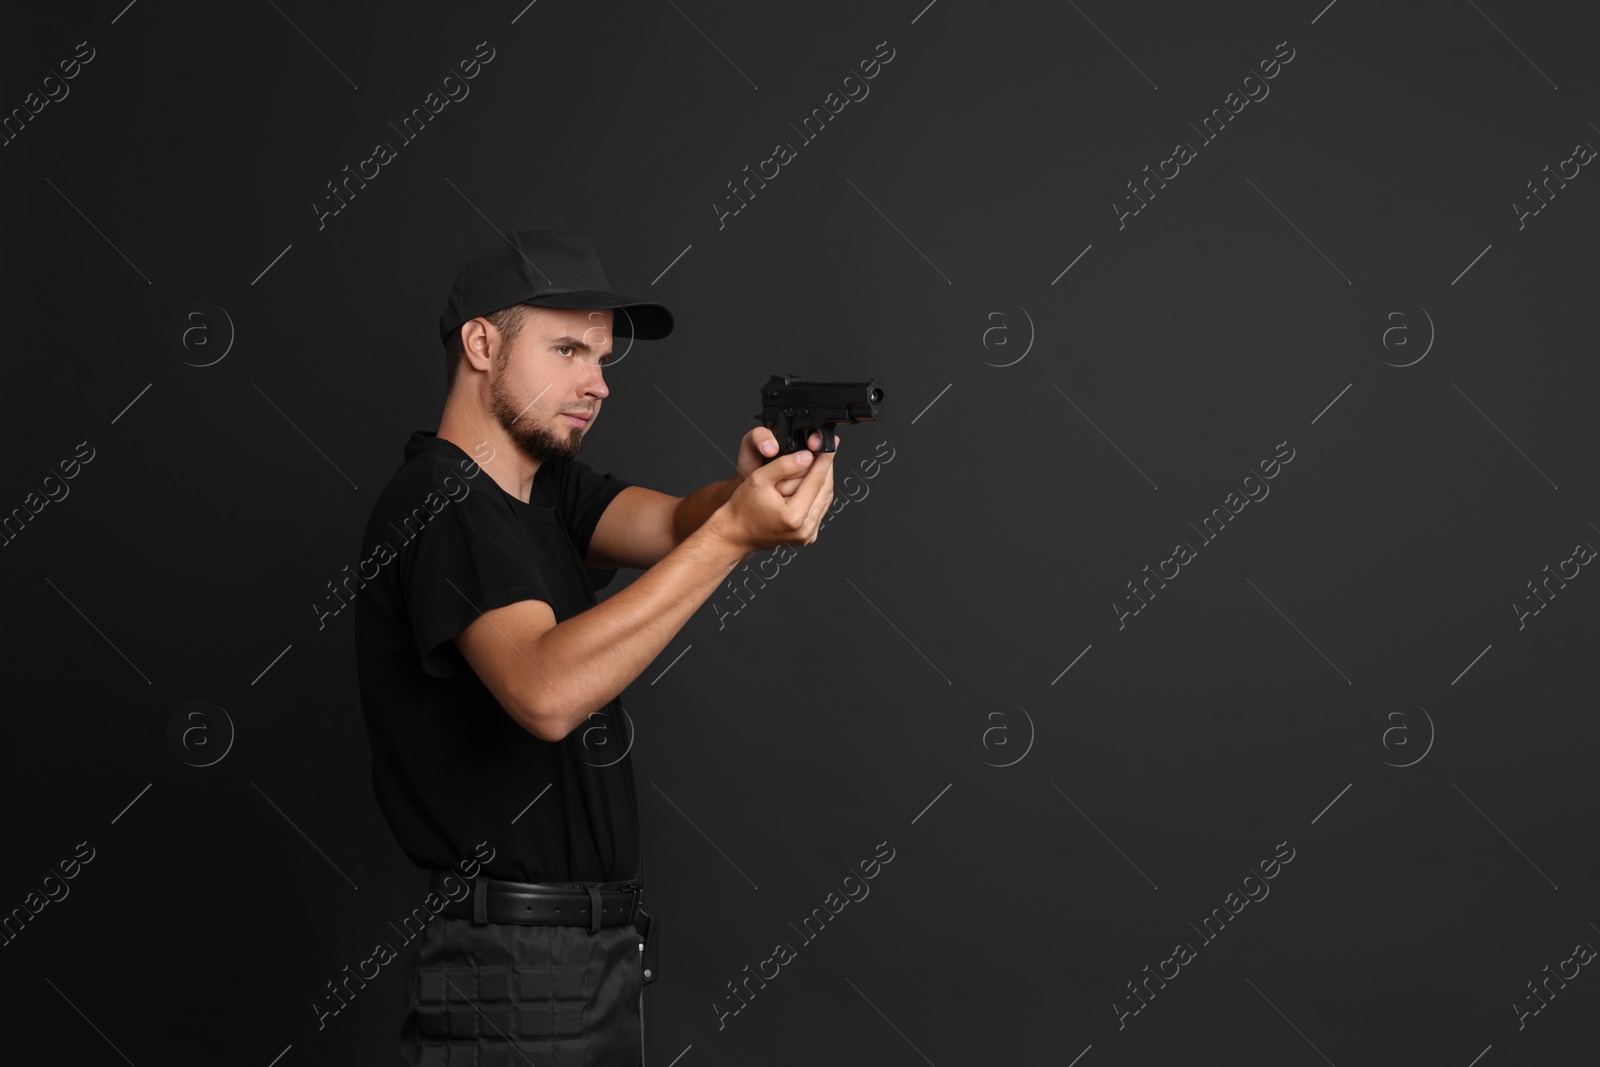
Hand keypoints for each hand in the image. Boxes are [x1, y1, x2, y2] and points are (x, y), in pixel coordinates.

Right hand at [712, 437, 836, 554]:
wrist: (736, 533)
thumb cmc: (743, 508)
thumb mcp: (759, 479)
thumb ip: (784, 465)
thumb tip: (807, 456)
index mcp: (793, 516)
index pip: (817, 481)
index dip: (824, 459)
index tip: (830, 445)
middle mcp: (804, 529)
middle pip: (826, 490)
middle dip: (826, 468)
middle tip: (825, 450)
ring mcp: (807, 535)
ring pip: (825, 499)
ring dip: (823, 480)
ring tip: (819, 462)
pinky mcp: (807, 535)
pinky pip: (819, 509)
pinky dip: (817, 493)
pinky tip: (812, 481)